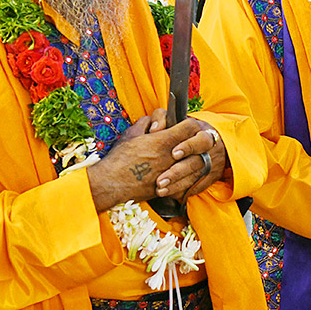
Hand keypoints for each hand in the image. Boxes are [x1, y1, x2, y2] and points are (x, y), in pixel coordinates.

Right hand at [88, 112, 217, 210]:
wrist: (111, 185)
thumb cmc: (119, 158)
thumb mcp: (131, 133)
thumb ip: (146, 123)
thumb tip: (154, 121)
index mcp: (163, 141)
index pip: (191, 126)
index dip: (188, 124)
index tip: (181, 126)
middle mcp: (172, 157)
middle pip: (199, 144)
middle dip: (195, 141)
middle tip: (185, 142)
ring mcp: (173, 173)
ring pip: (197, 163)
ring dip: (192, 159)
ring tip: (181, 158)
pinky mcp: (170, 188)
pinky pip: (188, 180)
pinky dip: (186, 176)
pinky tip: (177, 174)